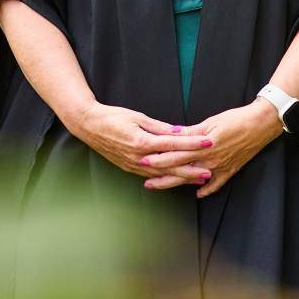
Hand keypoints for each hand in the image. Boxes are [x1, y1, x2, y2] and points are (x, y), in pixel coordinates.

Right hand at [65, 102, 215, 185]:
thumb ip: (160, 127)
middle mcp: (139, 157)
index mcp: (142, 141)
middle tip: (210, 172)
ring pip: (162, 174)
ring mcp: (133, 165)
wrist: (89, 126)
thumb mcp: (138, 117)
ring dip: (181, 178)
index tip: (208, 142)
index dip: (192, 143)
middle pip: (171, 165)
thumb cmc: (113, 117)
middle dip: (191, 169)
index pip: (173, 143)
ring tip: (198, 180)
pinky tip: (176, 181)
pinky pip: (151, 176)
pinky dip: (165, 179)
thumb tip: (180, 131)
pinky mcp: (129, 167)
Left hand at [140, 100, 283, 196]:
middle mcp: (209, 159)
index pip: (175, 154)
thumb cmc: (236, 119)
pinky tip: (197, 194)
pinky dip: (206, 189)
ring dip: (177, 184)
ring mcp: (219, 167)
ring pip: (193, 179)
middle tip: (145, 181)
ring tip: (162, 187)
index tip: (143, 161)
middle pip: (180, 170)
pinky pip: (216, 184)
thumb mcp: (211, 122)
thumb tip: (172, 134)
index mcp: (202, 146)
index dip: (158, 158)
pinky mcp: (230, 170)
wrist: (261, 124)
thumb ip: (191, 132)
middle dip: (161, 176)